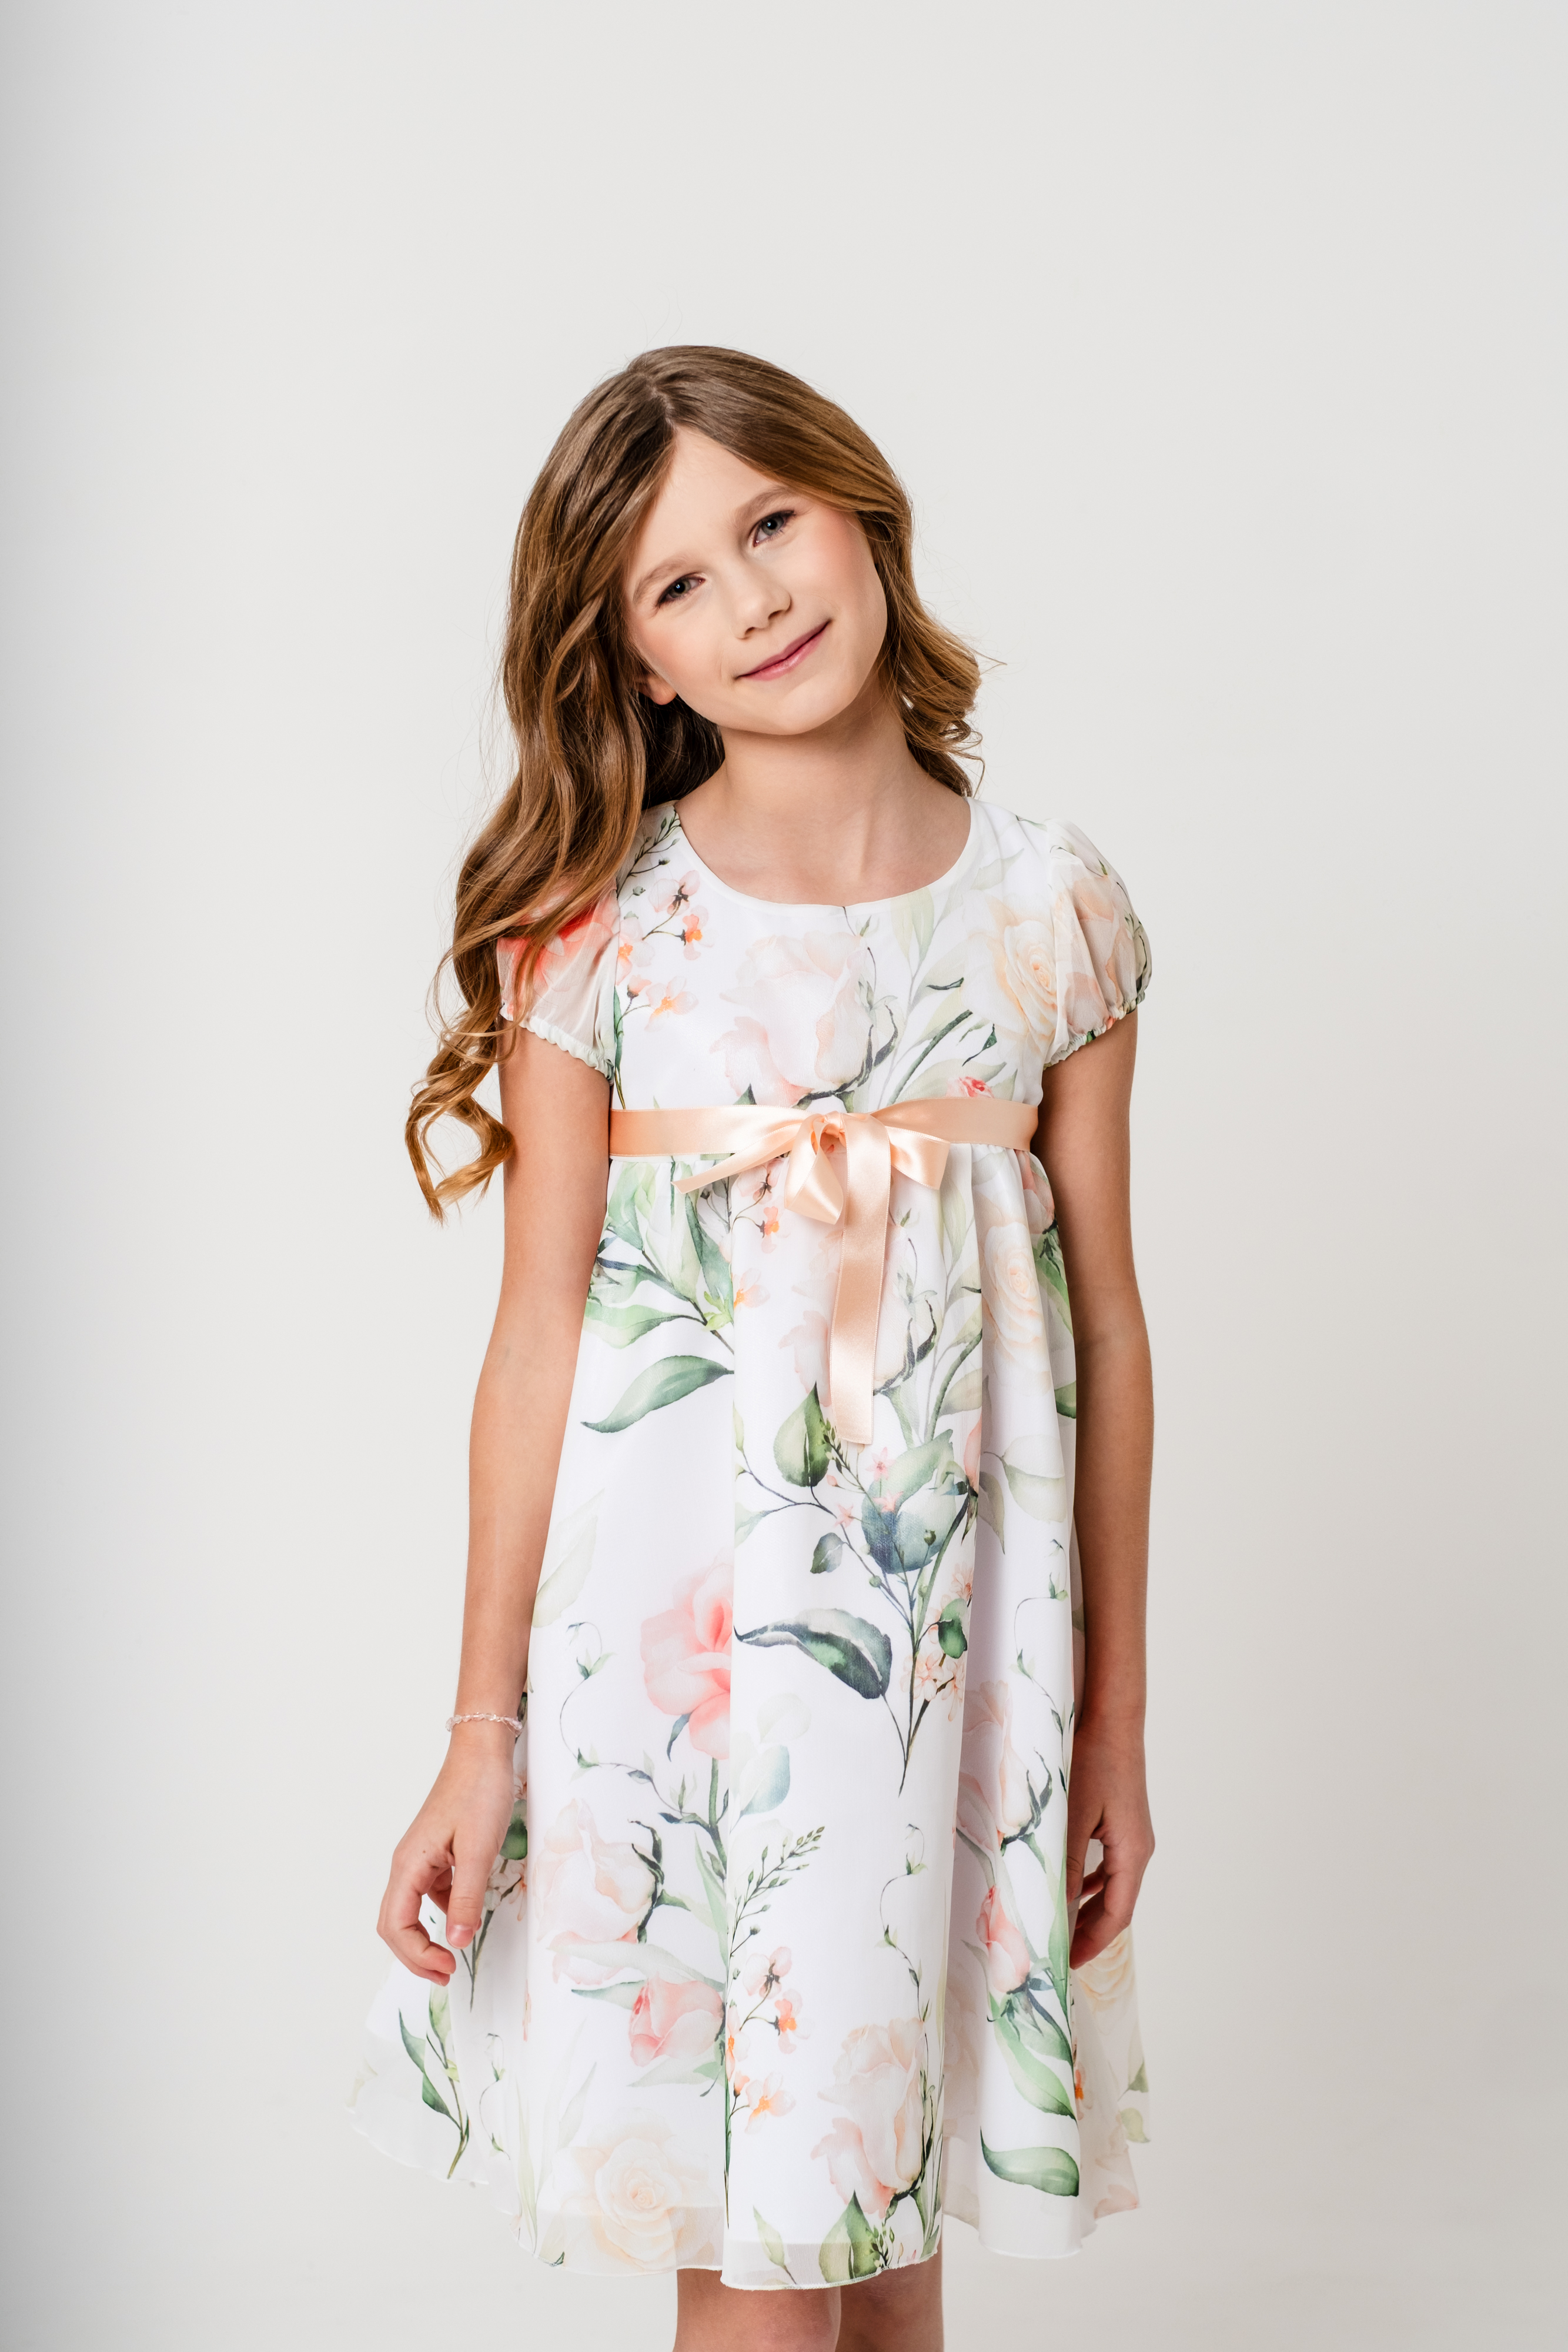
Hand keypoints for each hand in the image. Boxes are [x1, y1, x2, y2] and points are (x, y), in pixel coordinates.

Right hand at [377, 1722, 517, 1984]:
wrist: (482, 1753)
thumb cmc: (478, 1792)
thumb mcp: (478, 1851)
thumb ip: (467, 1898)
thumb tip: (456, 1941)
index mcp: (409, 1864)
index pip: (395, 1925)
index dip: (417, 1955)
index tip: (447, 1967)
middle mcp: (407, 1864)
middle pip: (394, 1924)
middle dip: (415, 1956)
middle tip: (446, 1975)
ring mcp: (420, 1859)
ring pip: (409, 1911)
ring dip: (425, 1939)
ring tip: (452, 1956)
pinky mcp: (435, 1854)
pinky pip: (429, 1893)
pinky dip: (441, 1914)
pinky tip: (463, 1916)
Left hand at [1065, 1715, 1153, 1967]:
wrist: (1112, 1718)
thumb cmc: (1094, 1761)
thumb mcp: (1074, 1817)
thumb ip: (1065, 1864)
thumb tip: (1056, 1908)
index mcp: (1133, 1853)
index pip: (1116, 1915)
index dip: (1092, 1943)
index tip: (1068, 1965)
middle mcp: (1138, 1848)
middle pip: (1117, 1905)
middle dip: (1089, 1932)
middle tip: (1060, 1955)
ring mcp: (1132, 1834)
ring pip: (1111, 1886)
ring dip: (1088, 1908)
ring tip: (1061, 1928)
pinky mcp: (1121, 1821)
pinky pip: (1108, 1864)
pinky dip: (1089, 1882)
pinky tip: (1070, 1886)